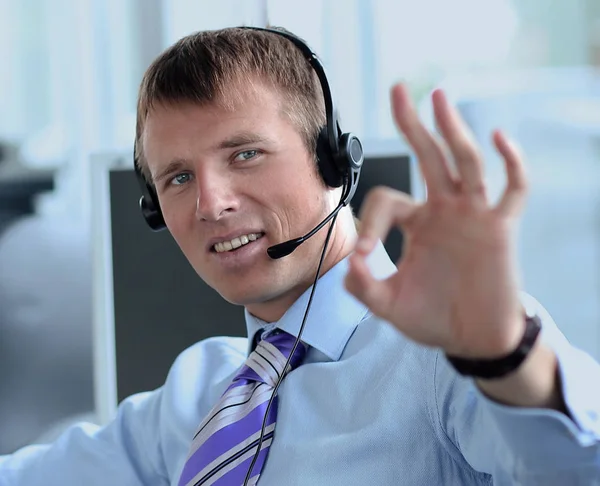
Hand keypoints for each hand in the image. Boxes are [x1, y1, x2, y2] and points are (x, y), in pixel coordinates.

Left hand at [345, 83, 527, 358]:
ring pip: (464, 162)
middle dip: (412, 123)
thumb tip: (350, 261)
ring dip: (452, 130)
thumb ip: (364, 288)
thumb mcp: (389, 306)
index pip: (385, 200)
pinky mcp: (500, 228)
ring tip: (438, 98)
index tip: (367, 255)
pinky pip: (512, 189)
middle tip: (399, 88)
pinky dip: (511, 163)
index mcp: (414, 223)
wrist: (470, 339)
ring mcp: (472, 215)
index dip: (370, 222)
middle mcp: (442, 210)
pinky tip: (499, 137)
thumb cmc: (432, 318)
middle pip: (427, 157)